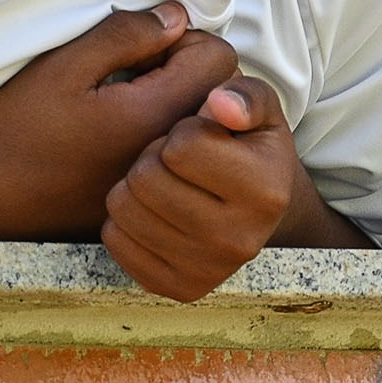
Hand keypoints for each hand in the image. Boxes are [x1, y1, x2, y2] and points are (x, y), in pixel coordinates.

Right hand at [0, 3, 238, 239]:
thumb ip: (127, 34)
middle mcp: (168, 149)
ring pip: (202, 118)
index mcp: (154, 113)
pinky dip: (161, 130)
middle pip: (220, 88)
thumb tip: (176, 17)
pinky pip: (178, 150)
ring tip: (124, 97)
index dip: (187, 39)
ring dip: (176, 97)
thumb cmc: (13, 128)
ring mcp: (160, 175)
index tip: (144, 47)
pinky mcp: (145, 193)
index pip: (221, 58)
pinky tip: (118, 129)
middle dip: (189, 66)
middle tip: (135, 69)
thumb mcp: (63, 65)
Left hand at [101, 75, 305, 300]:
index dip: (182, 132)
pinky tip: (154, 212)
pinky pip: (115, 240)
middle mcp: (240, 239)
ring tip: (164, 184)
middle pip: (146, 179)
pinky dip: (125, 219)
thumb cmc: (249, 149)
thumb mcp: (260, 111)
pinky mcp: (177, 288)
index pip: (181, 147)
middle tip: (176, 163)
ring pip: (124, 208)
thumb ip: (245, 95)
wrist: (256, 212)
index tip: (199, 138)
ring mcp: (208, 270)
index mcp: (266, 191)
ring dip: (135, 186)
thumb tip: (219, 104)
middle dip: (153, 158)